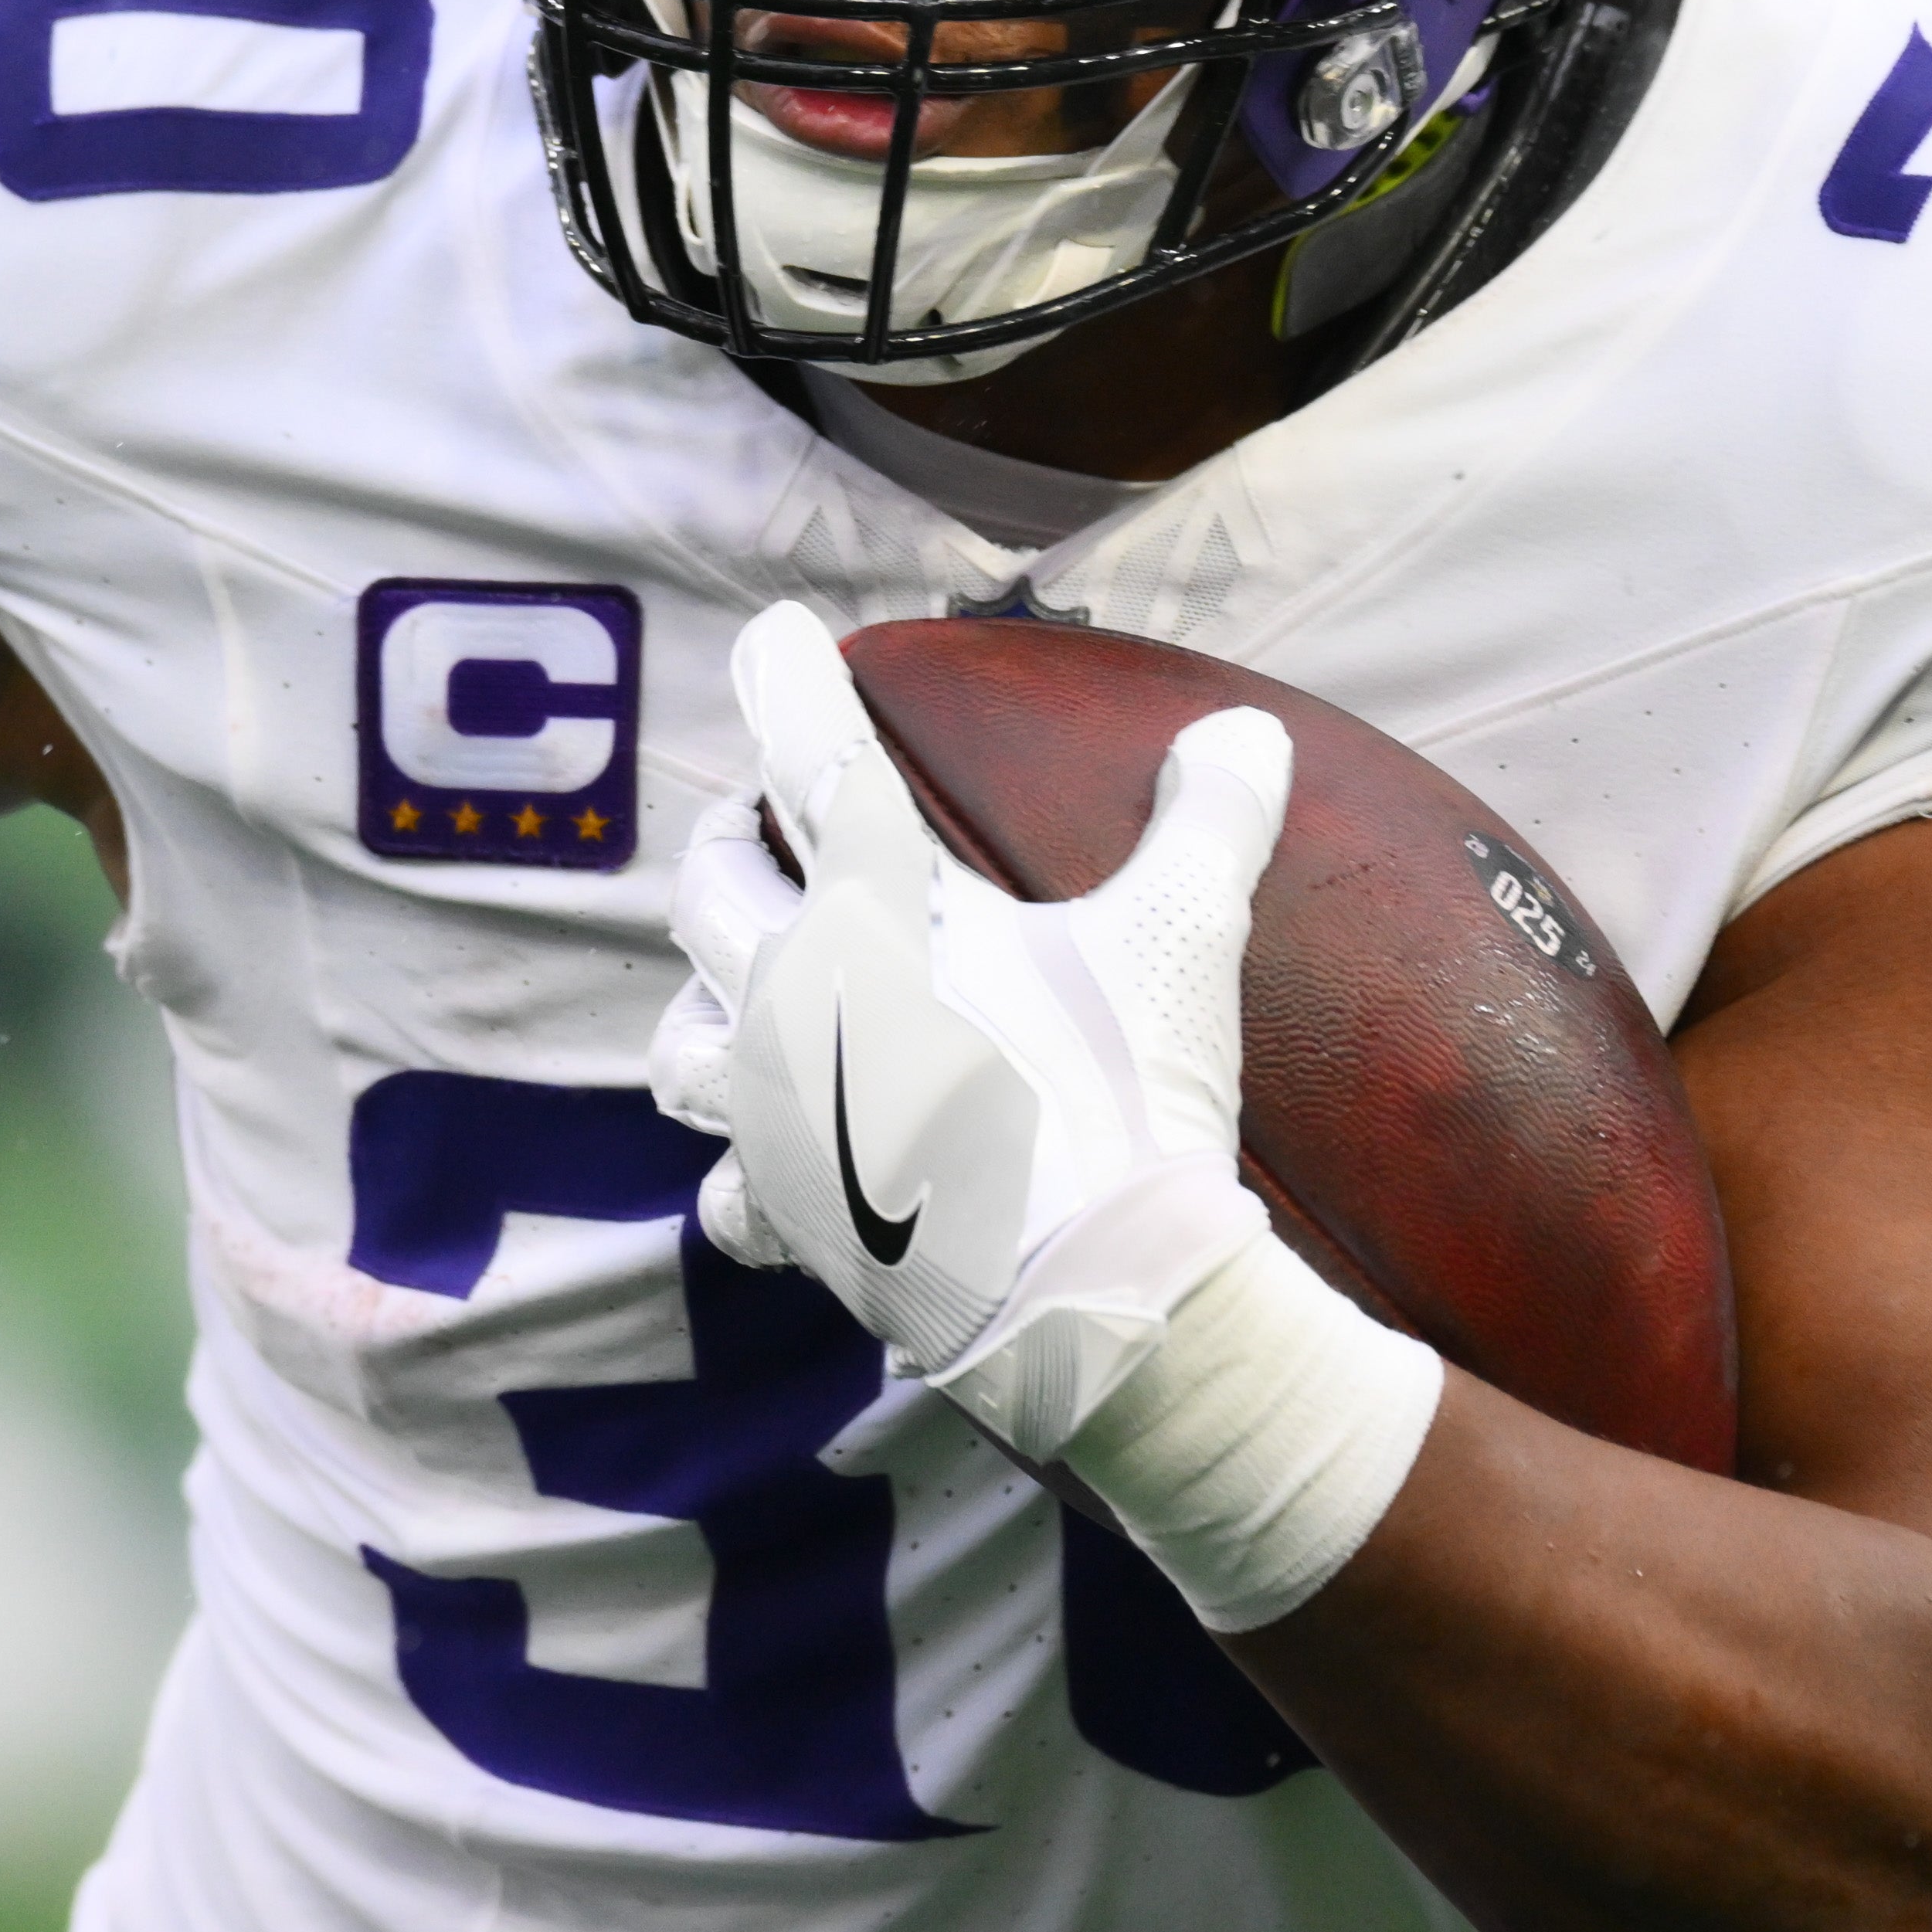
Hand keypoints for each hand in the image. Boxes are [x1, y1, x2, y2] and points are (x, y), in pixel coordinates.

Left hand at [652, 601, 1292, 1457]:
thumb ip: (1209, 823)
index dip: (789, 684)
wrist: (1091, 1295)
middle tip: (760, 825)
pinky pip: (730, 1192)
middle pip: (712, 890)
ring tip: (744, 996)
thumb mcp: (1183, 941)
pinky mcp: (788, 1215)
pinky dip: (749, 1177)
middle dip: (730, 842)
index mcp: (876, 910)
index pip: (813, 760)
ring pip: (684, 1044)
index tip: (772, 635)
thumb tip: (1247, 733)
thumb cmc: (1123, 1100)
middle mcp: (796, 998)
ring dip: (710, 1008)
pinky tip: (777, 1172)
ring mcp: (776, 1113)